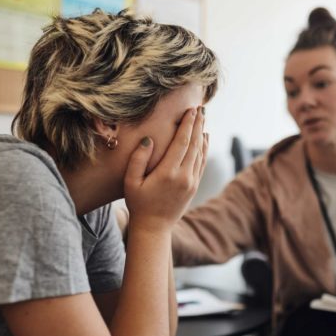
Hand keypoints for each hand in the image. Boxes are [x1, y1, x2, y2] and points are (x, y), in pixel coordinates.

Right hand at [123, 106, 207, 233]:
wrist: (154, 227)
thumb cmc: (138, 203)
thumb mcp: (131, 182)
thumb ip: (138, 159)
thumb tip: (149, 139)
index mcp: (168, 173)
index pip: (182, 142)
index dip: (188, 124)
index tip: (191, 110)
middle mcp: (184, 176)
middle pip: (194, 145)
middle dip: (197, 125)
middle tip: (200, 108)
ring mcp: (191, 182)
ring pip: (200, 153)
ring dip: (202, 134)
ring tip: (202, 119)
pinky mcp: (194, 186)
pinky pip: (202, 163)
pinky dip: (204, 149)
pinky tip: (204, 139)